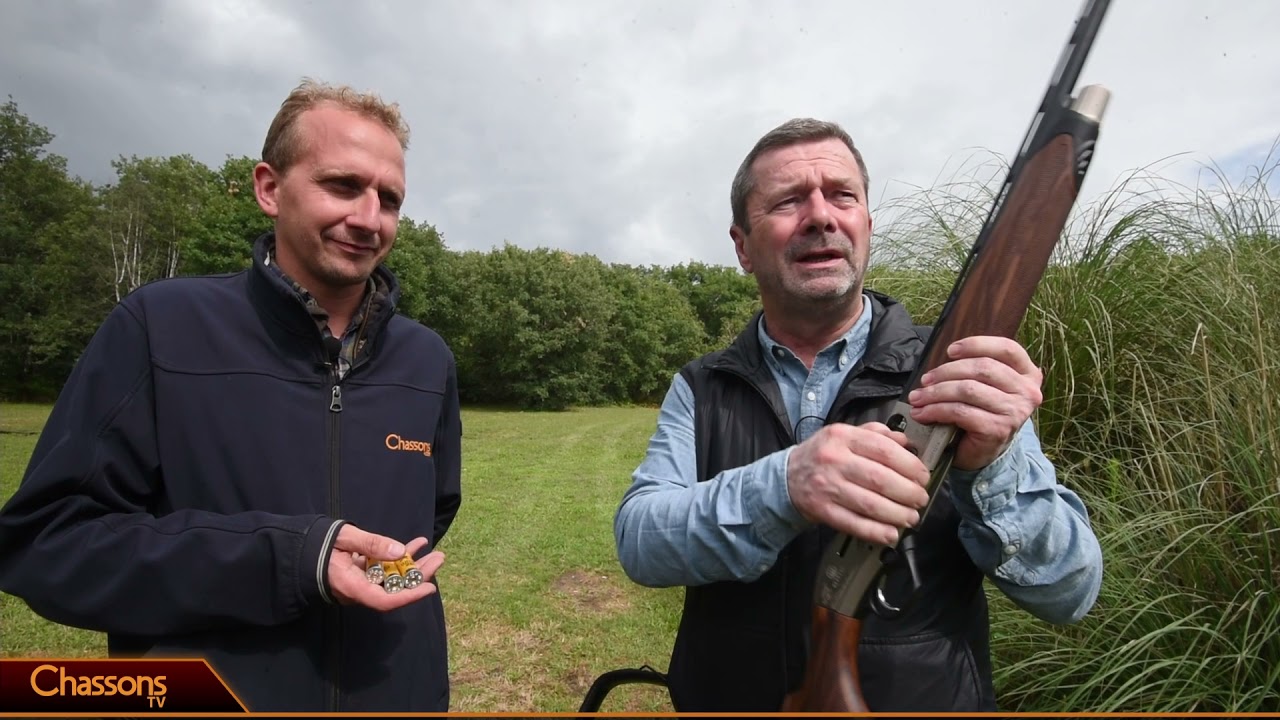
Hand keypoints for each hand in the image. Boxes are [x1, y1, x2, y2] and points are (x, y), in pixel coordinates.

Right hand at [327, 525, 446, 610]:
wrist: (299, 550)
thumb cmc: (318, 545)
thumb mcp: (344, 538)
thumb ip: (370, 543)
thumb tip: (399, 551)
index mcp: (351, 586)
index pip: (383, 600)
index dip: (408, 596)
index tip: (429, 588)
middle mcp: (358, 590)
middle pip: (394, 589)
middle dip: (419, 576)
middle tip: (439, 559)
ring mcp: (361, 584)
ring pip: (393, 579)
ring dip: (413, 566)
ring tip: (434, 552)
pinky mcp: (363, 575)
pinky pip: (385, 571)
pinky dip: (400, 559)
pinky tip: (415, 544)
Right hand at [786, 423, 930, 545]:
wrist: (786, 477)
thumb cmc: (822, 455)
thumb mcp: (844, 434)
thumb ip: (875, 434)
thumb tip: (906, 442)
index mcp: (843, 436)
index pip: (884, 450)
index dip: (910, 466)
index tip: (923, 476)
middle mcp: (834, 460)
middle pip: (881, 479)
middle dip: (908, 492)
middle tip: (921, 499)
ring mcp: (827, 486)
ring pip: (870, 504)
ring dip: (897, 514)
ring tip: (911, 517)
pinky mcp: (822, 510)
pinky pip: (854, 524)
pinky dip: (876, 532)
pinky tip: (891, 534)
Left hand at [907, 336, 1043, 470]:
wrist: (985, 452)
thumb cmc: (982, 413)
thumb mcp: (985, 386)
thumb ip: (974, 369)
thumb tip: (942, 363)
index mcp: (1028, 374)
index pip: (1007, 348)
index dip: (977, 344)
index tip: (950, 351)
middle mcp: (1027, 392)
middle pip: (981, 368)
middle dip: (946, 372)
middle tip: (924, 381)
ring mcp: (1014, 412)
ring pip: (967, 390)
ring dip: (936, 393)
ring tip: (918, 398)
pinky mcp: (998, 429)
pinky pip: (960, 412)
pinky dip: (935, 411)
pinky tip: (922, 414)